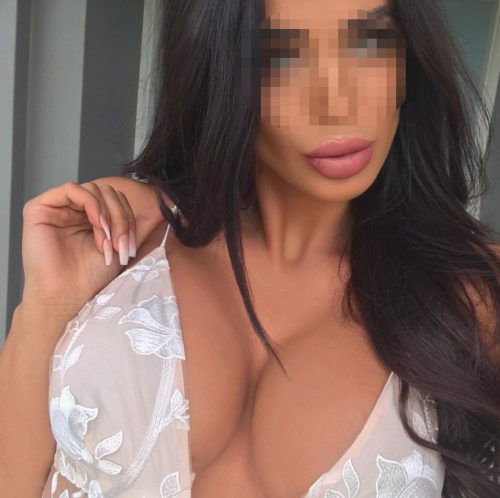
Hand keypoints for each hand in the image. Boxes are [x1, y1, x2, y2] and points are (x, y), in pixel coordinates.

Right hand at [20, 180, 161, 318]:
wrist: (67, 295)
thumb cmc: (91, 275)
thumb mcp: (122, 244)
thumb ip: (137, 225)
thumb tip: (161, 208)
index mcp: (90, 216)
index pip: (116, 200)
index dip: (128, 218)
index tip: (130, 246)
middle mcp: (73, 209)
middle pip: (108, 193)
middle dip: (121, 219)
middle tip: (120, 246)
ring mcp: (56, 207)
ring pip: (94, 189)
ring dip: (108, 216)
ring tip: (107, 243)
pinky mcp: (39, 208)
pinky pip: (72, 189)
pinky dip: (92, 204)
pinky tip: (96, 225)